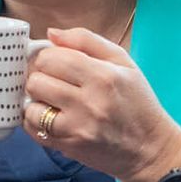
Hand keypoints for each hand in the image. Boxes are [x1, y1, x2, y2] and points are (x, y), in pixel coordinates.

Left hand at [23, 27, 180, 181]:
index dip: (48, 57)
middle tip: (54, 82)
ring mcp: (77, 127)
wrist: (149, 148)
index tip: (55, 63)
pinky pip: (32, 129)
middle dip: (41, 78)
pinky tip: (51, 116)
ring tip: (53, 101)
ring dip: (37, 101)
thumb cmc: (137, 102)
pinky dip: (35, 121)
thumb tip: (52, 33)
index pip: (52, 57)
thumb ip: (86, 41)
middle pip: (37, 80)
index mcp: (103, 76)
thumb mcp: (123, 62)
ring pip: (31, 106)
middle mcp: (89, 102)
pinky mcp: (68, 146)